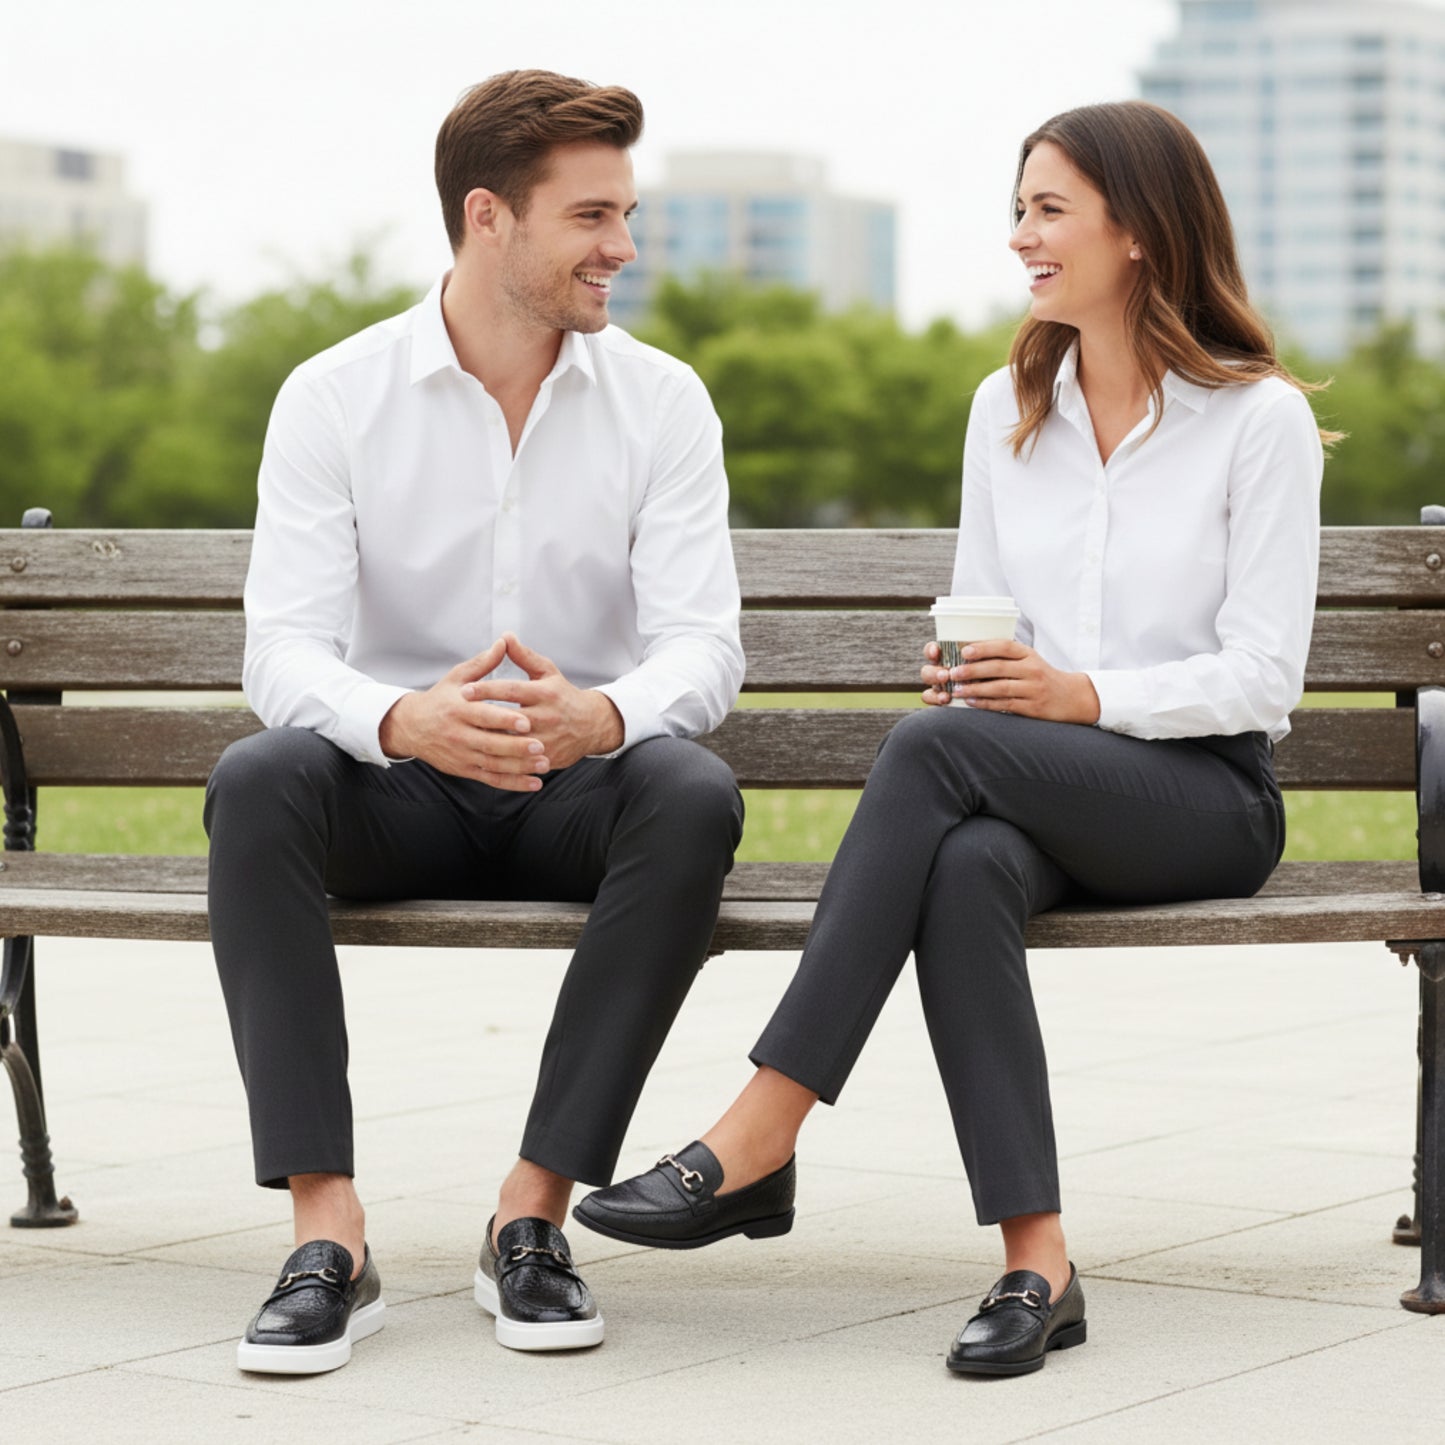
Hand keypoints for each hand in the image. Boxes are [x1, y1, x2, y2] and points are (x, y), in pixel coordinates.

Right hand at [379, 638, 550, 790]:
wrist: (410, 727)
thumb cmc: (440, 699)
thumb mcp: (457, 678)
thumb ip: (483, 663)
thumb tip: (504, 641)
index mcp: (458, 709)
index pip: (483, 716)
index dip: (504, 720)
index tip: (526, 720)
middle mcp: (459, 734)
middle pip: (491, 743)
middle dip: (517, 746)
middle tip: (542, 745)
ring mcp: (462, 754)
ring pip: (493, 764)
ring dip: (520, 767)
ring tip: (544, 765)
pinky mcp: (465, 769)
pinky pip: (491, 778)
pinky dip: (513, 783)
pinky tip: (533, 784)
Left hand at [462, 633, 623, 770]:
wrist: (591, 725)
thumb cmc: (563, 695)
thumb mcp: (547, 672)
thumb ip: (524, 656)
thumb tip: (505, 637)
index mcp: (544, 693)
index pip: (511, 690)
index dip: (487, 690)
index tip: (464, 690)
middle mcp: (547, 716)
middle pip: (510, 718)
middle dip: (484, 718)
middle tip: (457, 716)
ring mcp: (548, 739)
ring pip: (513, 742)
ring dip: (490, 741)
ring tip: (466, 736)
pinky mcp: (548, 758)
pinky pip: (521, 761)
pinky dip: (502, 759)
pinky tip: (483, 755)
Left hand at [920, 639, 1100, 723]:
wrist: (1072, 697)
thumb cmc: (1042, 676)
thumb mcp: (1029, 660)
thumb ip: (1006, 657)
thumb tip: (969, 652)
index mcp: (1029, 654)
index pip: (1005, 646)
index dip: (984, 647)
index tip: (964, 650)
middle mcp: (1032, 669)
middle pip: (999, 667)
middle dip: (973, 670)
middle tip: (953, 672)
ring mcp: (1033, 689)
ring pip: (1000, 688)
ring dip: (976, 689)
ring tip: (957, 689)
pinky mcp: (1032, 707)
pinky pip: (1005, 705)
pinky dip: (986, 704)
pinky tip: (971, 702)